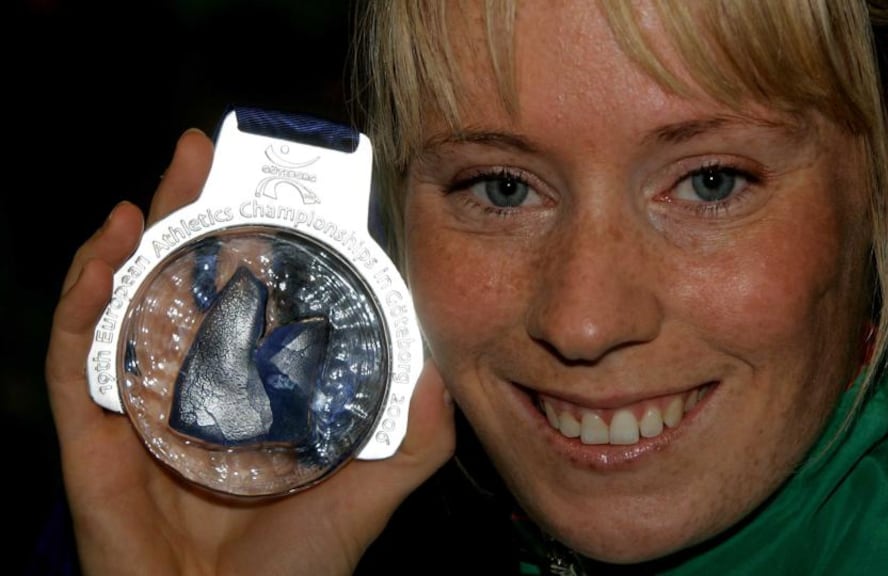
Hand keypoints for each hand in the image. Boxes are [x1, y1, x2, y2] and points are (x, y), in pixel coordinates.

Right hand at [45, 128, 455, 575]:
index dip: (251, 241)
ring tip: (160, 181)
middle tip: (200, 154)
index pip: (245, 299)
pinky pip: (77, 361)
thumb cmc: (296, 569)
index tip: (269, 189)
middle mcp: (193, 389)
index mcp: (250, 392)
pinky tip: (107, 251)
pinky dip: (83, 301)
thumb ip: (413, 435)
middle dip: (188, 212)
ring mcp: (140, 409)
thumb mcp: (369, 489)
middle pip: (180, 283)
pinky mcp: (94, 440)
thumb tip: (439, 369)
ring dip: (134, 237)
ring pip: (124, 305)